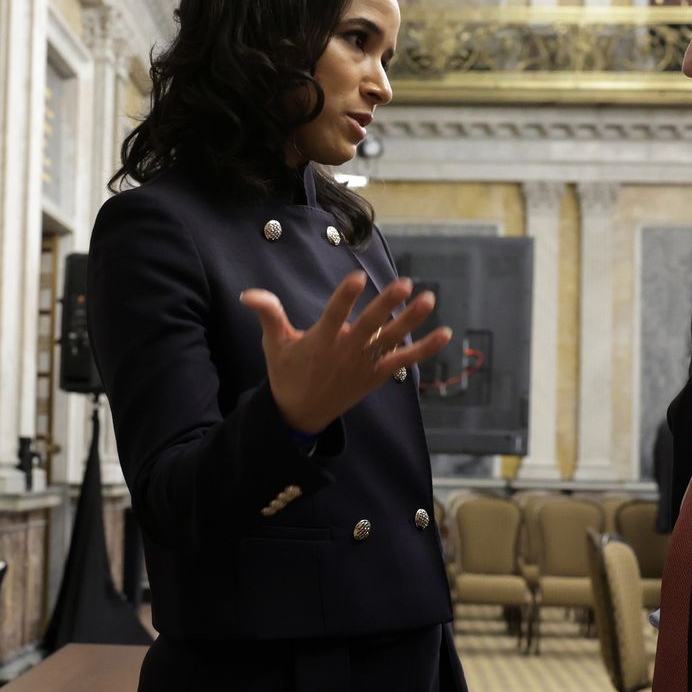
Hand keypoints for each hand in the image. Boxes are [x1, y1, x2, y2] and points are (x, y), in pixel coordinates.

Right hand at [239, 273, 451, 434]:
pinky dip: (425, 349)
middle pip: (370, 325)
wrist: (300, 415)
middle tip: (404, 284)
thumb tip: (247, 294)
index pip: (335, 315)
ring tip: (428, 298)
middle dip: (387, 305)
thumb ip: (268, 314)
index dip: (346, 297)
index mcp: (320, 341)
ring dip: (411, 320)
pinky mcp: (376, 375)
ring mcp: (363, 364)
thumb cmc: (287, 373)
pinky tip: (445, 333)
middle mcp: (345, 352)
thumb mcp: (274, 344)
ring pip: (391, 340)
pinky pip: (404, 361)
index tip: (358, 277)